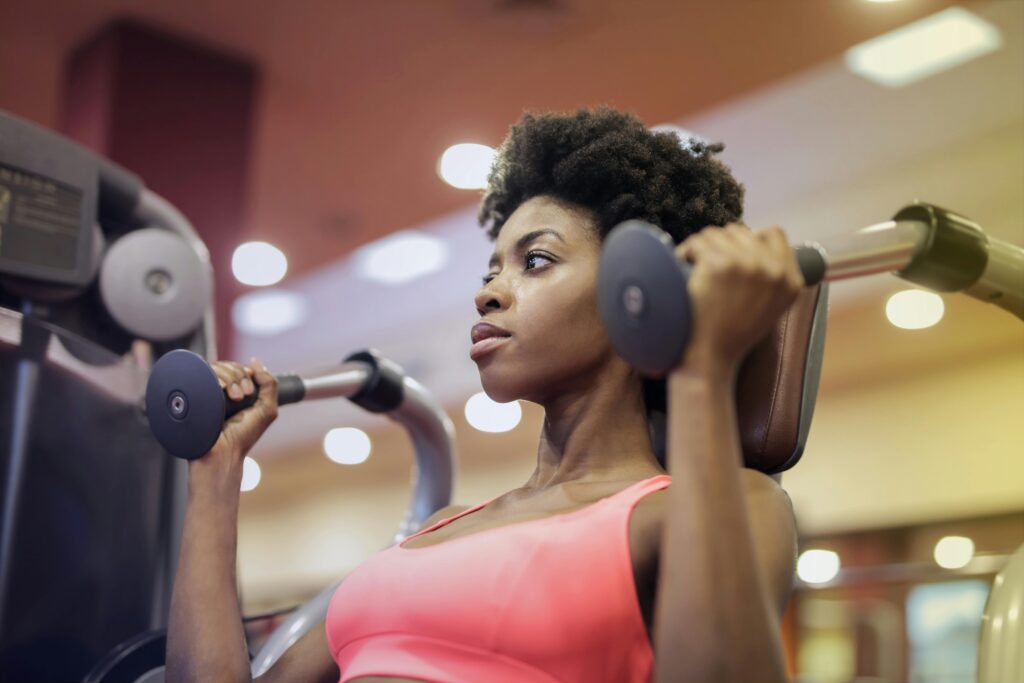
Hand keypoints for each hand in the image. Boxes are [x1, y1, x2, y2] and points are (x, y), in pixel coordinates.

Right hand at [192, 357, 278, 484]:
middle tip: (242, 397)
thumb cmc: (243, 436)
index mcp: (234, 392)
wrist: (221, 453)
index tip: (249, 391)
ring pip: (215, 367)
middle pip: (227, 365)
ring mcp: (204, 392)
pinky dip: (213, 375)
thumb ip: (269, 384)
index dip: (245, 373)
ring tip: (234, 399)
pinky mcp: (191, 394)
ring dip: (230, 378)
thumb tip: (255, 361)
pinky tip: (220, 388)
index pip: (237, 368)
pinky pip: (200, 373)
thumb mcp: (266, 409)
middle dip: (238, 376)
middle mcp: (218, 390)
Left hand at [674, 224, 803, 375]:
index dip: (750, 240)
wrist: (710, 357)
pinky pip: (698, 241)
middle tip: (708, 266)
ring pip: (716, 233)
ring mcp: (747, 264)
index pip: (774, 234)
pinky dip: (686, 252)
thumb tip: (760, 239)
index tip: (732, 254)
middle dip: (721, 244)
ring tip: (695, 269)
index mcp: (790, 280)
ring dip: (702, 247)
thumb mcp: (769, 306)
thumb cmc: (732, 334)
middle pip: (741, 231)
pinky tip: (684, 266)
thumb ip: (773, 276)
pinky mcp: (719, 264)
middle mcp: (773, 270)